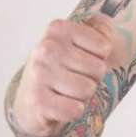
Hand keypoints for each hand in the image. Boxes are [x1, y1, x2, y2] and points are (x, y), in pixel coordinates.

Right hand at [9, 13, 115, 136]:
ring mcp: (39, 74)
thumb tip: (105, 24)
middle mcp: (46, 48)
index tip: (83, 60)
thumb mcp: (81, 44)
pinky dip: (73, 111)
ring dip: (82, 96)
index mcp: (59, 29)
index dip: (100, 59)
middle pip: (98, 69)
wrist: (31, 102)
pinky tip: (59, 105)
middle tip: (73, 78)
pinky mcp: (38, 100)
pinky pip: (76, 110)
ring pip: (88, 90)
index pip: (105, 47)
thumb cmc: (63, 69)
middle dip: (91, 79)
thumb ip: (101, 30)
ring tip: (66, 91)